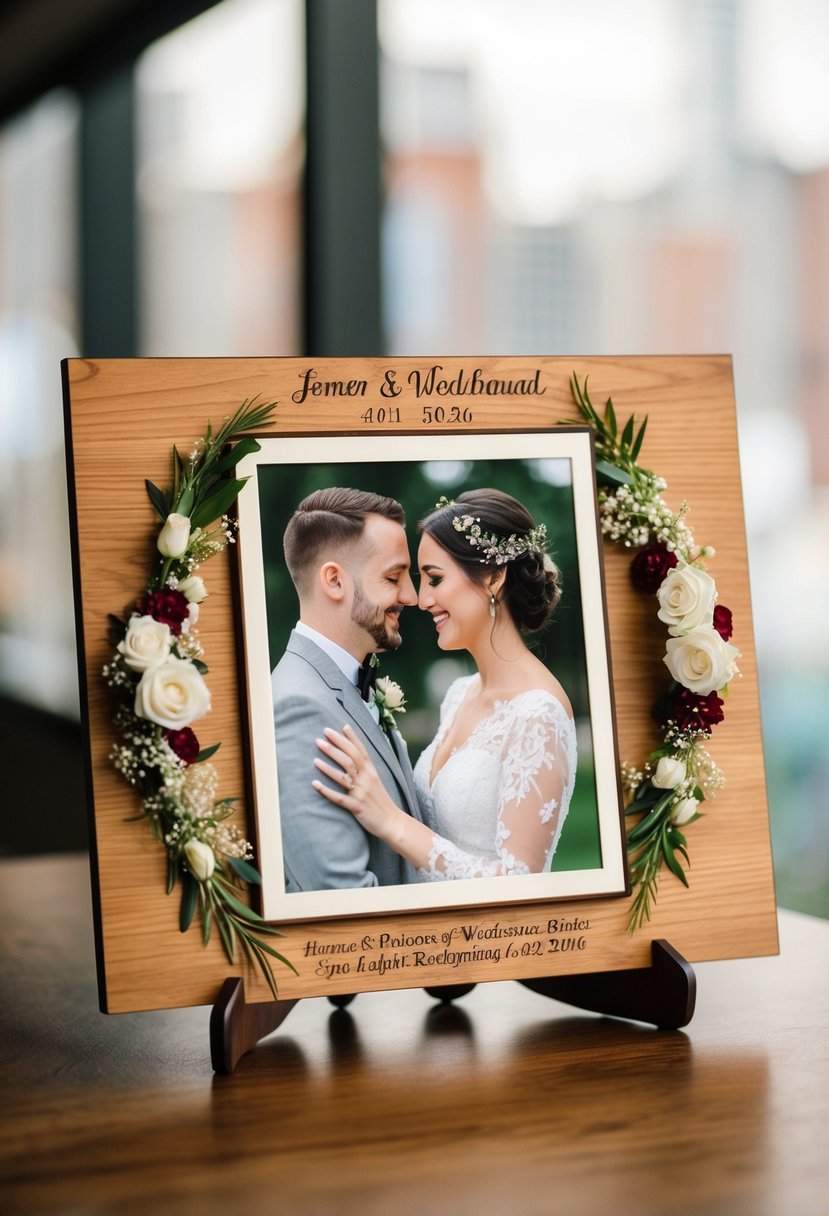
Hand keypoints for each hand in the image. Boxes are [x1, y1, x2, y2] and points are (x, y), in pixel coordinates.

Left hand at [313, 725, 404, 844]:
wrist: (392, 822)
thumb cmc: (381, 800)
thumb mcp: (375, 779)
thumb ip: (364, 767)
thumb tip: (353, 754)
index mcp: (371, 771)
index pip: (361, 750)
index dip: (351, 737)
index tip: (340, 726)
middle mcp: (367, 779)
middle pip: (350, 759)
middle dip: (335, 747)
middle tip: (321, 737)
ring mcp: (361, 793)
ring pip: (343, 776)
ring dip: (328, 767)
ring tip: (315, 759)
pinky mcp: (356, 807)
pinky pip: (339, 798)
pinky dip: (326, 791)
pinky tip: (315, 784)